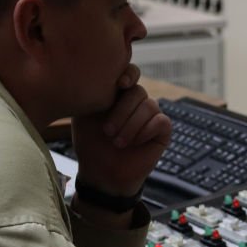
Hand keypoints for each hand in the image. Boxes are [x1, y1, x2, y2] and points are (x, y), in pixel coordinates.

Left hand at [71, 65, 171, 196]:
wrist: (102, 173)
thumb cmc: (91, 144)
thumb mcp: (84, 115)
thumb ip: (90, 93)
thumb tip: (91, 74)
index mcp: (119, 93)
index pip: (130, 72)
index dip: (129, 74)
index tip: (120, 84)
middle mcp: (137, 101)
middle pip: (138, 91)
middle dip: (121, 112)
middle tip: (107, 132)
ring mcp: (151, 115)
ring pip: (149, 106)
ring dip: (131, 126)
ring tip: (118, 142)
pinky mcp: (162, 131)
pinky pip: (161, 121)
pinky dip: (145, 131)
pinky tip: (135, 143)